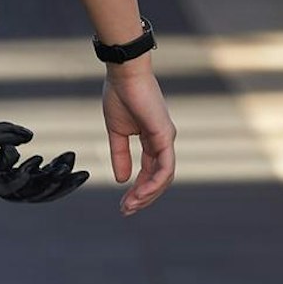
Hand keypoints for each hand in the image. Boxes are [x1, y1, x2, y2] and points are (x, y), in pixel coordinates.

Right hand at [102, 62, 175, 214]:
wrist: (123, 73)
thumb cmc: (120, 95)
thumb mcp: (116, 131)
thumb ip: (119, 155)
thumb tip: (122, 180)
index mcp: (152, 139)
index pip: (149, 171)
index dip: (137, 189)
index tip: (123, 203)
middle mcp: (163, 141)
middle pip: (158, 178)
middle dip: (142, 197)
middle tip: (126, 210)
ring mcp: (166, 139)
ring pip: (163, 177)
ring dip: (147, 194)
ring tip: (130, 205)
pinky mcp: (165, 136)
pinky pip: (164, 167)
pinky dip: (153, 183)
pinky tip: (139, 193)